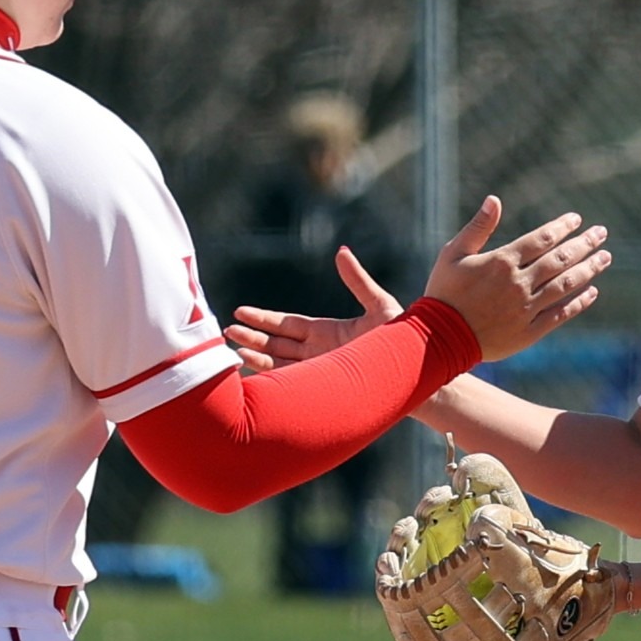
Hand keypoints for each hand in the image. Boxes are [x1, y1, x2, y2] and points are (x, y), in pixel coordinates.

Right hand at [225, 245, 401, 371]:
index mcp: (327, 331)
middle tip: (225, 330)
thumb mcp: (378, 305)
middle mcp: (318, 352)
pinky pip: (289, 383)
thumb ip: (357, 281)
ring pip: (277, 364)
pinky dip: (269, 377)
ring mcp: (318, 372)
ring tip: (231, 349)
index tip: (240, 311)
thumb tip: (341, 252)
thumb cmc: (401, 339)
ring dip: (254, 356)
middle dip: (251, 336)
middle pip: (276, 343)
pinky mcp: (321, 388)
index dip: (264, 318)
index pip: (287, 324)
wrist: (415, 372)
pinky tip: (250, 371)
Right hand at [422, 196, 609, 361]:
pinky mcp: (529, 332)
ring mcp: (526, 309)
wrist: (439, 338)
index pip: (541, 239)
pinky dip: (578, 302)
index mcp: (502, 262)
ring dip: (588, 270)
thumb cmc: (444, 292)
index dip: (562, 227)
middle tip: (601, 233)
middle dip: (584, 244)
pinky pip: (560, 314)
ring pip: (565, 285)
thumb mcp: (453, 254)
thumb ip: (477, 227)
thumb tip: (494, 199)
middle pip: (560, 260)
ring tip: (605, 257)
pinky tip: (592, 292)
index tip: (577, 219)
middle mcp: (519, 284)